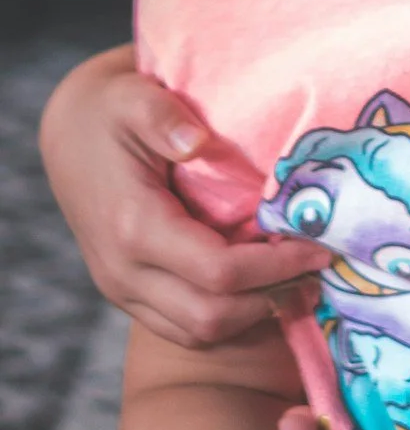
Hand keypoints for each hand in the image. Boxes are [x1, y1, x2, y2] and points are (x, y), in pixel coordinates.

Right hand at [39, 47, 329, 345]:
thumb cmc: (111, 111)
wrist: (68, 135)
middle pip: (212, 315)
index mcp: (132, 227)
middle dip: (273, 296)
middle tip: (320, 266)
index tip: (318, 246)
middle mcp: (123, 272)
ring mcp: (121, 289)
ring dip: (254, 314)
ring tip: (300, 279)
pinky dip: (229, 317)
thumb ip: (163, 116)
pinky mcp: (128, 294)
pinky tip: (264, 287)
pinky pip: (183, 327)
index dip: (275, 266)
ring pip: (198, 332)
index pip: (218, 272)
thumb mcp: (133, 96)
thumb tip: (197, 141)